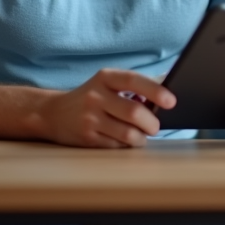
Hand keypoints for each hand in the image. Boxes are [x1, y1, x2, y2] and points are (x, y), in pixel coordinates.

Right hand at [38, 68, 175, 147]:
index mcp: (105, 78)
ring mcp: (89, 118)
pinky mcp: (87, 138)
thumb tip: (170, 87)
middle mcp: (95, 96)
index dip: (155, 90)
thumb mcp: (108, 83)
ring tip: (141, 135)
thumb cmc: (92, 97)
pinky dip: (127, 146)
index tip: (171, 101)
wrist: (52, 113)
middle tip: (155, 126)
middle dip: (152, 123)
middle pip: (134, 112)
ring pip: (128, 134)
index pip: (133, 80)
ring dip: (141, 138)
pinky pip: (117, 146)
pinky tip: (125, 140)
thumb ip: (136, 85)